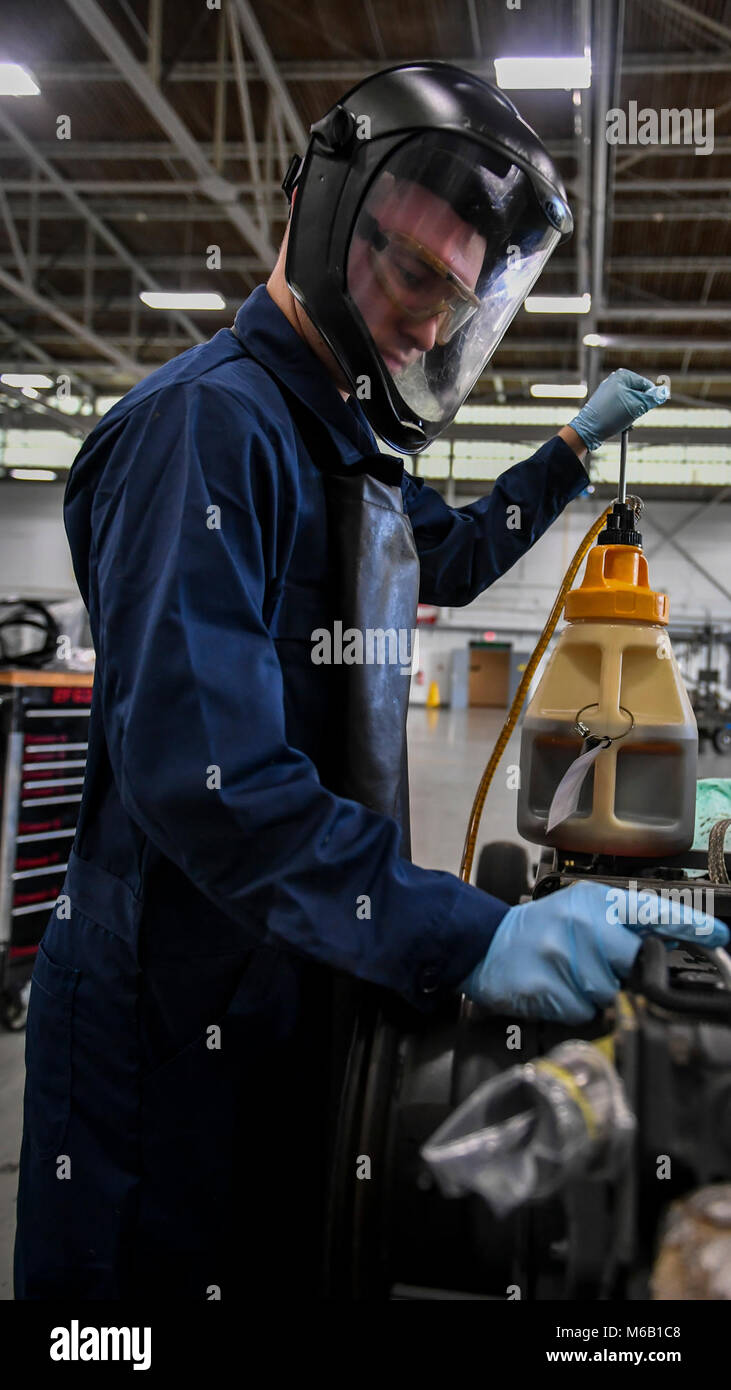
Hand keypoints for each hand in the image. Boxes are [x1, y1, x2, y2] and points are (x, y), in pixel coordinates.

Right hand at [461, 880, 728, 1023]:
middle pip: (632, 964)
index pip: (653, 912)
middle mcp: (581, 925)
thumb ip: (623, 923)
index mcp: (595, 903)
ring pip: (606, 993)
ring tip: (567, 974)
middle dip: (619, 971)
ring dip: (591, 992)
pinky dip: (571, 1007)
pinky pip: (581, 1011)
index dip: (691, 927)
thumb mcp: (582, 910)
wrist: (483, 942)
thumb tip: (669, 944)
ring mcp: (561, 956)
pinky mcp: (545, 986)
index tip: (721, 937)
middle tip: (595, 964)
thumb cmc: (539, 929)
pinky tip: (554, 988)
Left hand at [568, 368, 668, 451]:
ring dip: (631, 416)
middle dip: (638, 409)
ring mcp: (608, 392)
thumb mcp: (636, 406)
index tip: (640, 410)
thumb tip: (665, 391)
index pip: (647, 386)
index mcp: (622, 375)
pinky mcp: (604, 404)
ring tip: (622, 422)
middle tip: (629, 416)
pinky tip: (618, 425)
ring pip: (630, 404)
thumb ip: (653, 398)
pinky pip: (620, 410)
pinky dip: (622, 418)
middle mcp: (614, 380)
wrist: (587, 430)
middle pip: (639, 395)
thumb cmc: (611, 415)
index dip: (648, 400)